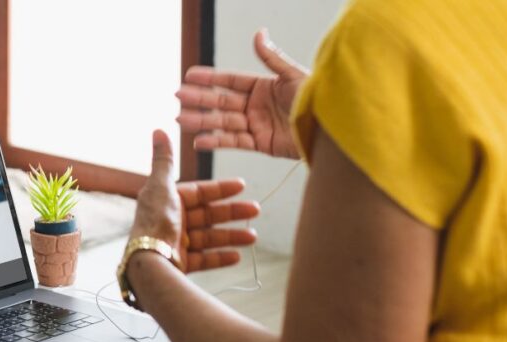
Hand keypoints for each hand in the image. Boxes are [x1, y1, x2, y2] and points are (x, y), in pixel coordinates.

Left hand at [129, 130, 258, 272]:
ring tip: (253, 237)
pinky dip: (220, 257)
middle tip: (256, 209)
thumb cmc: (155, 220)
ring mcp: (176, 243)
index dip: (220, 188)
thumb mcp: (161, 185)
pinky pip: (204, 259)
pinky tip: (238, 256)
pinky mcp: (180, 263)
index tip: (242, 186)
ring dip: (231, 236)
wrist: (149, 259)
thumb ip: (164, 160)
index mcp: (166, 200)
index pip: (198, 192)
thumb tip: (158, 129)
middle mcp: (171, 221)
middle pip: (207, 215)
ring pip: (209, 238)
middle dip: (232, 213)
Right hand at [176, 28, 308, 158]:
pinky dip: (216, 142)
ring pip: (223, 122)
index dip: (210, 79)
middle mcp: (257, 105)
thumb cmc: (316, 99)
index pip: (230, 81)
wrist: (328, 128)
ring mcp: (257, 125)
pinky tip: (198, 141)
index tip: (189, 76)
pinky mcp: (261, 144)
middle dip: (199, 100)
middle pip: (222, 102)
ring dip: (201, 121)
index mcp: (263, 87)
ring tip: (180, 120)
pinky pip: (234, 142)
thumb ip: (270, 57)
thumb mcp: (291, 75)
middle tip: (178, 97)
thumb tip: (259, 33)